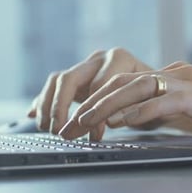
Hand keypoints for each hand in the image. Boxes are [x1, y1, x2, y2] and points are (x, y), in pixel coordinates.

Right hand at [27, 48, 151, 138]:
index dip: (94, 112)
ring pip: (57, 80)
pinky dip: (43, 101)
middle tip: (60, 131)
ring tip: (48, 128)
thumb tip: (102, 126)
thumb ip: (129, 109)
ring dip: (48, 105)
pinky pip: (53, 86)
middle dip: (60, 107)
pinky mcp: (76, 77)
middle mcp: (99, 58)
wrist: (156, 86)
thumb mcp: (148, 101)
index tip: (93, 135)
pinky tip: (35, 115)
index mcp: (119, 58)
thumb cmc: (154, 94)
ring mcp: (86, 66)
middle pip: (69, 78)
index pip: (98, 85)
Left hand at [59, 62, 191, 144]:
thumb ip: (162, 111)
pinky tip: (123, 122)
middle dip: (90, 104)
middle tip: (68, 125)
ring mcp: (190, 83)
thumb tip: (128, 119)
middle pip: (122, 83)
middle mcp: (177, 74)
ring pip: (136, 88)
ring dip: (105, 107)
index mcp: (172, 76)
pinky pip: (164, 100)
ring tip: (83, 123)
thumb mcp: (190, 113)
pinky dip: (140, 111)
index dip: (96, 100)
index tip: (76, 120)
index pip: (124, 84)